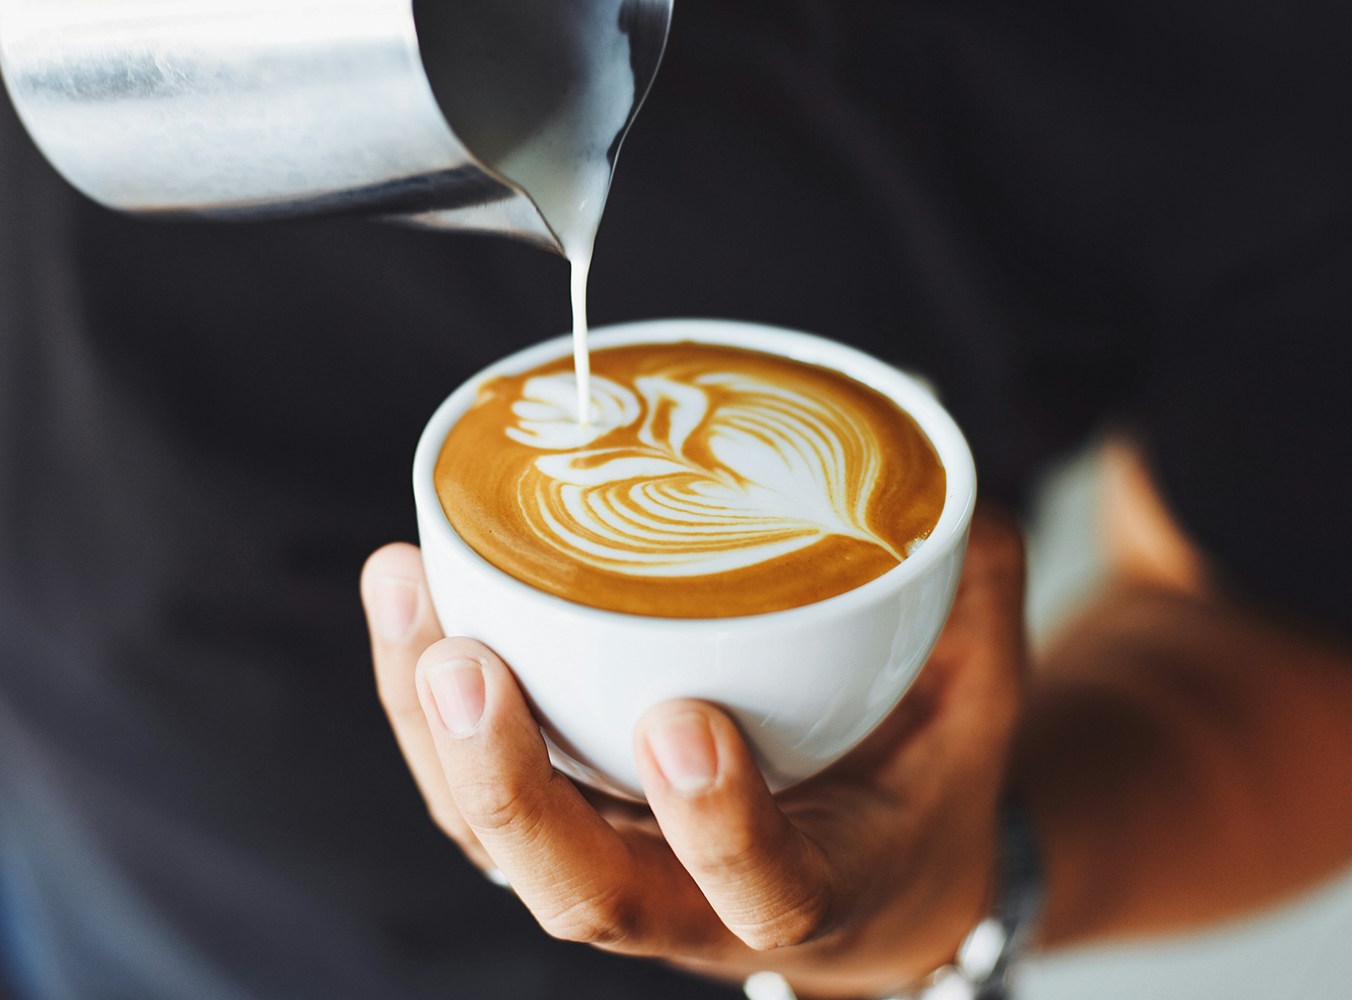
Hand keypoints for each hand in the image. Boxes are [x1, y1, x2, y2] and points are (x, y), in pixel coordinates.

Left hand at [363, 515, 1025, 997]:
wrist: (864, 880)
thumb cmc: (916, 789)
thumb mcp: (976, 711)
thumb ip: (970, 602)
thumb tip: (944, 469)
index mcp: (815, 894)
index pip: (764, 895)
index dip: (719, 827)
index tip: (687, 723)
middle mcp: (689, 905)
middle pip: (579, 892)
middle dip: (509, 784)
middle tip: (467, 665)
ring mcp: (608, 865)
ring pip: (492, 837)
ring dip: (430, 724)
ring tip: (406, 588)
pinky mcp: (555, 822)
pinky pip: (466, 786)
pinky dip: (420, 695)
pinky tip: (405, 588)